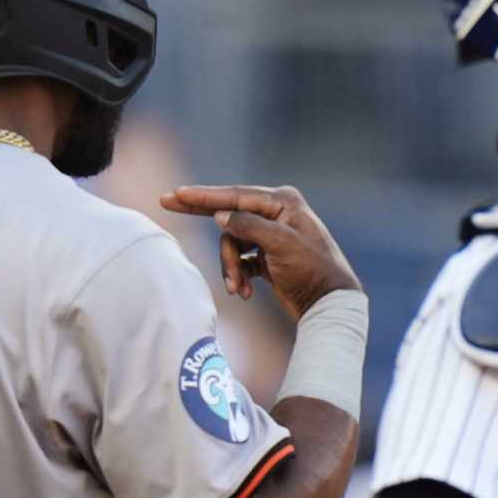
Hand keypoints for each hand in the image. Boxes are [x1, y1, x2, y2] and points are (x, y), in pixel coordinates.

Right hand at [159, 184, 361, 318]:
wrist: (329, 304)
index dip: (204, 196)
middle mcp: (276, 214)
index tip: (177, 193)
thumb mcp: (279, 244)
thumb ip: (247, 226)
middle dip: (202, 215)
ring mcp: (271, 235)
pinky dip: (238, 275)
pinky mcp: (267, 256)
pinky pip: (240, 260)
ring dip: (230, 266)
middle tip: (168, 202)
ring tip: (237, 288)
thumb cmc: (311, 270)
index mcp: (283, 202)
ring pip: (232, 243)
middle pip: (229, 213)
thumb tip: (220, 215)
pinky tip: (244, 291)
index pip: (235, 195)